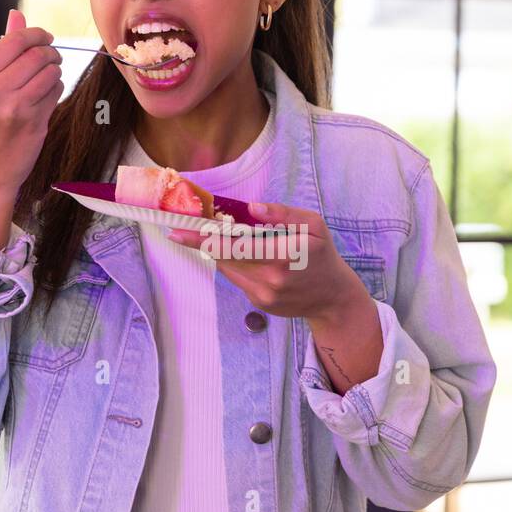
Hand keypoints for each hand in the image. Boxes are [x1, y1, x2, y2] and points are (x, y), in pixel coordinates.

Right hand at [0, 8, 63, 197]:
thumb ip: (2, 50)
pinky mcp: (34, 122)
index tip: (46, 38)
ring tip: (47, 80)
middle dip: (51, 53)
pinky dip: (57, 89)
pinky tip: (46, 98)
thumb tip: (17, 14)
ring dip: (55, 72)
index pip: (14, 41)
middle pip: (36, 54)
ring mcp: (14, 107)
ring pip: (51, 72)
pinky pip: (56, 91)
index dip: (36, 34)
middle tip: (53, 59)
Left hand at [166, 199, 369, 325]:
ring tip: (225, 238)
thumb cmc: (323, 255)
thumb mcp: (314, 225)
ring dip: (222, 252)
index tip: (179, 231)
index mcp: (283, 254)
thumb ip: (283, 214)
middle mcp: (270, 278)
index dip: (204, 238)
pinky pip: (238, 278)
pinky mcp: (259, 304)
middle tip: (183, 229)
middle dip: (203, 242)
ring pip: (228, 268)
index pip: (235, 245)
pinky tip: (252, 258)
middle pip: (224, 257)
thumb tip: (251, 208)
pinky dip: (237, 265)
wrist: (332, 298)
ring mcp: (263, 294)